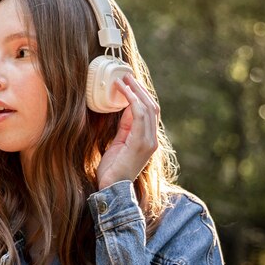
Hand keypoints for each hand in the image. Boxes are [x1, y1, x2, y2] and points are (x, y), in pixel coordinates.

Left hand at [96, 73, 159, 189]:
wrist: (112, 189)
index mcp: (148, 140)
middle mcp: (152, 140)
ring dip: (135, 91)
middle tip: (127, 76)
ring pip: (147, 107)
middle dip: (140, 89)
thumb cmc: (112, 170)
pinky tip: (122, 91)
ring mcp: (149, 142)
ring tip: (123, 79)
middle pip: (152, 106)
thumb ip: (124, 129)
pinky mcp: (141, 143)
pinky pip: (139, 115)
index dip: (141, 96)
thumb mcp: (118, 144)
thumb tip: (124, 109)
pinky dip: (131, 100)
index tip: (129, 83)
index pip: (150, 112)